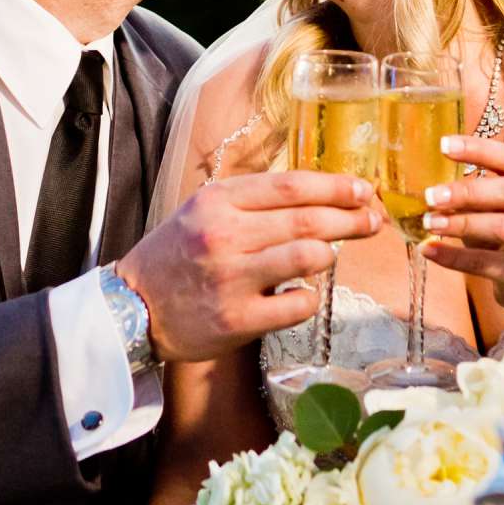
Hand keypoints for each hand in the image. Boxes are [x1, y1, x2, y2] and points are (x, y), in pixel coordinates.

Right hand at [118, 171, 384, 362]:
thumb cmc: (176, 256)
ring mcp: (232, 279)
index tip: (363, 190)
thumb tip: (317, 197)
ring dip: (330, 254)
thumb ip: (252, 202)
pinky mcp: (237, 320)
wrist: (131, 310)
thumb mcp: (203, 211)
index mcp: (219, 201)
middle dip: (351, 218)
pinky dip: (309, 298)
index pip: (292, 185)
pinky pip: (297, 305)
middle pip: (309, 219)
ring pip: (308, 257)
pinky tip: (301, 294)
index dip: (336, 187)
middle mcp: (225, 235)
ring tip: (330, 255)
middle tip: (372, 222)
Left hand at [418, 133, 503, 318]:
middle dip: (468, 191)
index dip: (479, 150)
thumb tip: (436, 182)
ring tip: (429, 222)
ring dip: (461, 222)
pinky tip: (430, 249)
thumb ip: (485, 190)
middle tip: (431, 195)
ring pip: (502, 226)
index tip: (443, 145)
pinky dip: (454, 256)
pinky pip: (487, 263)